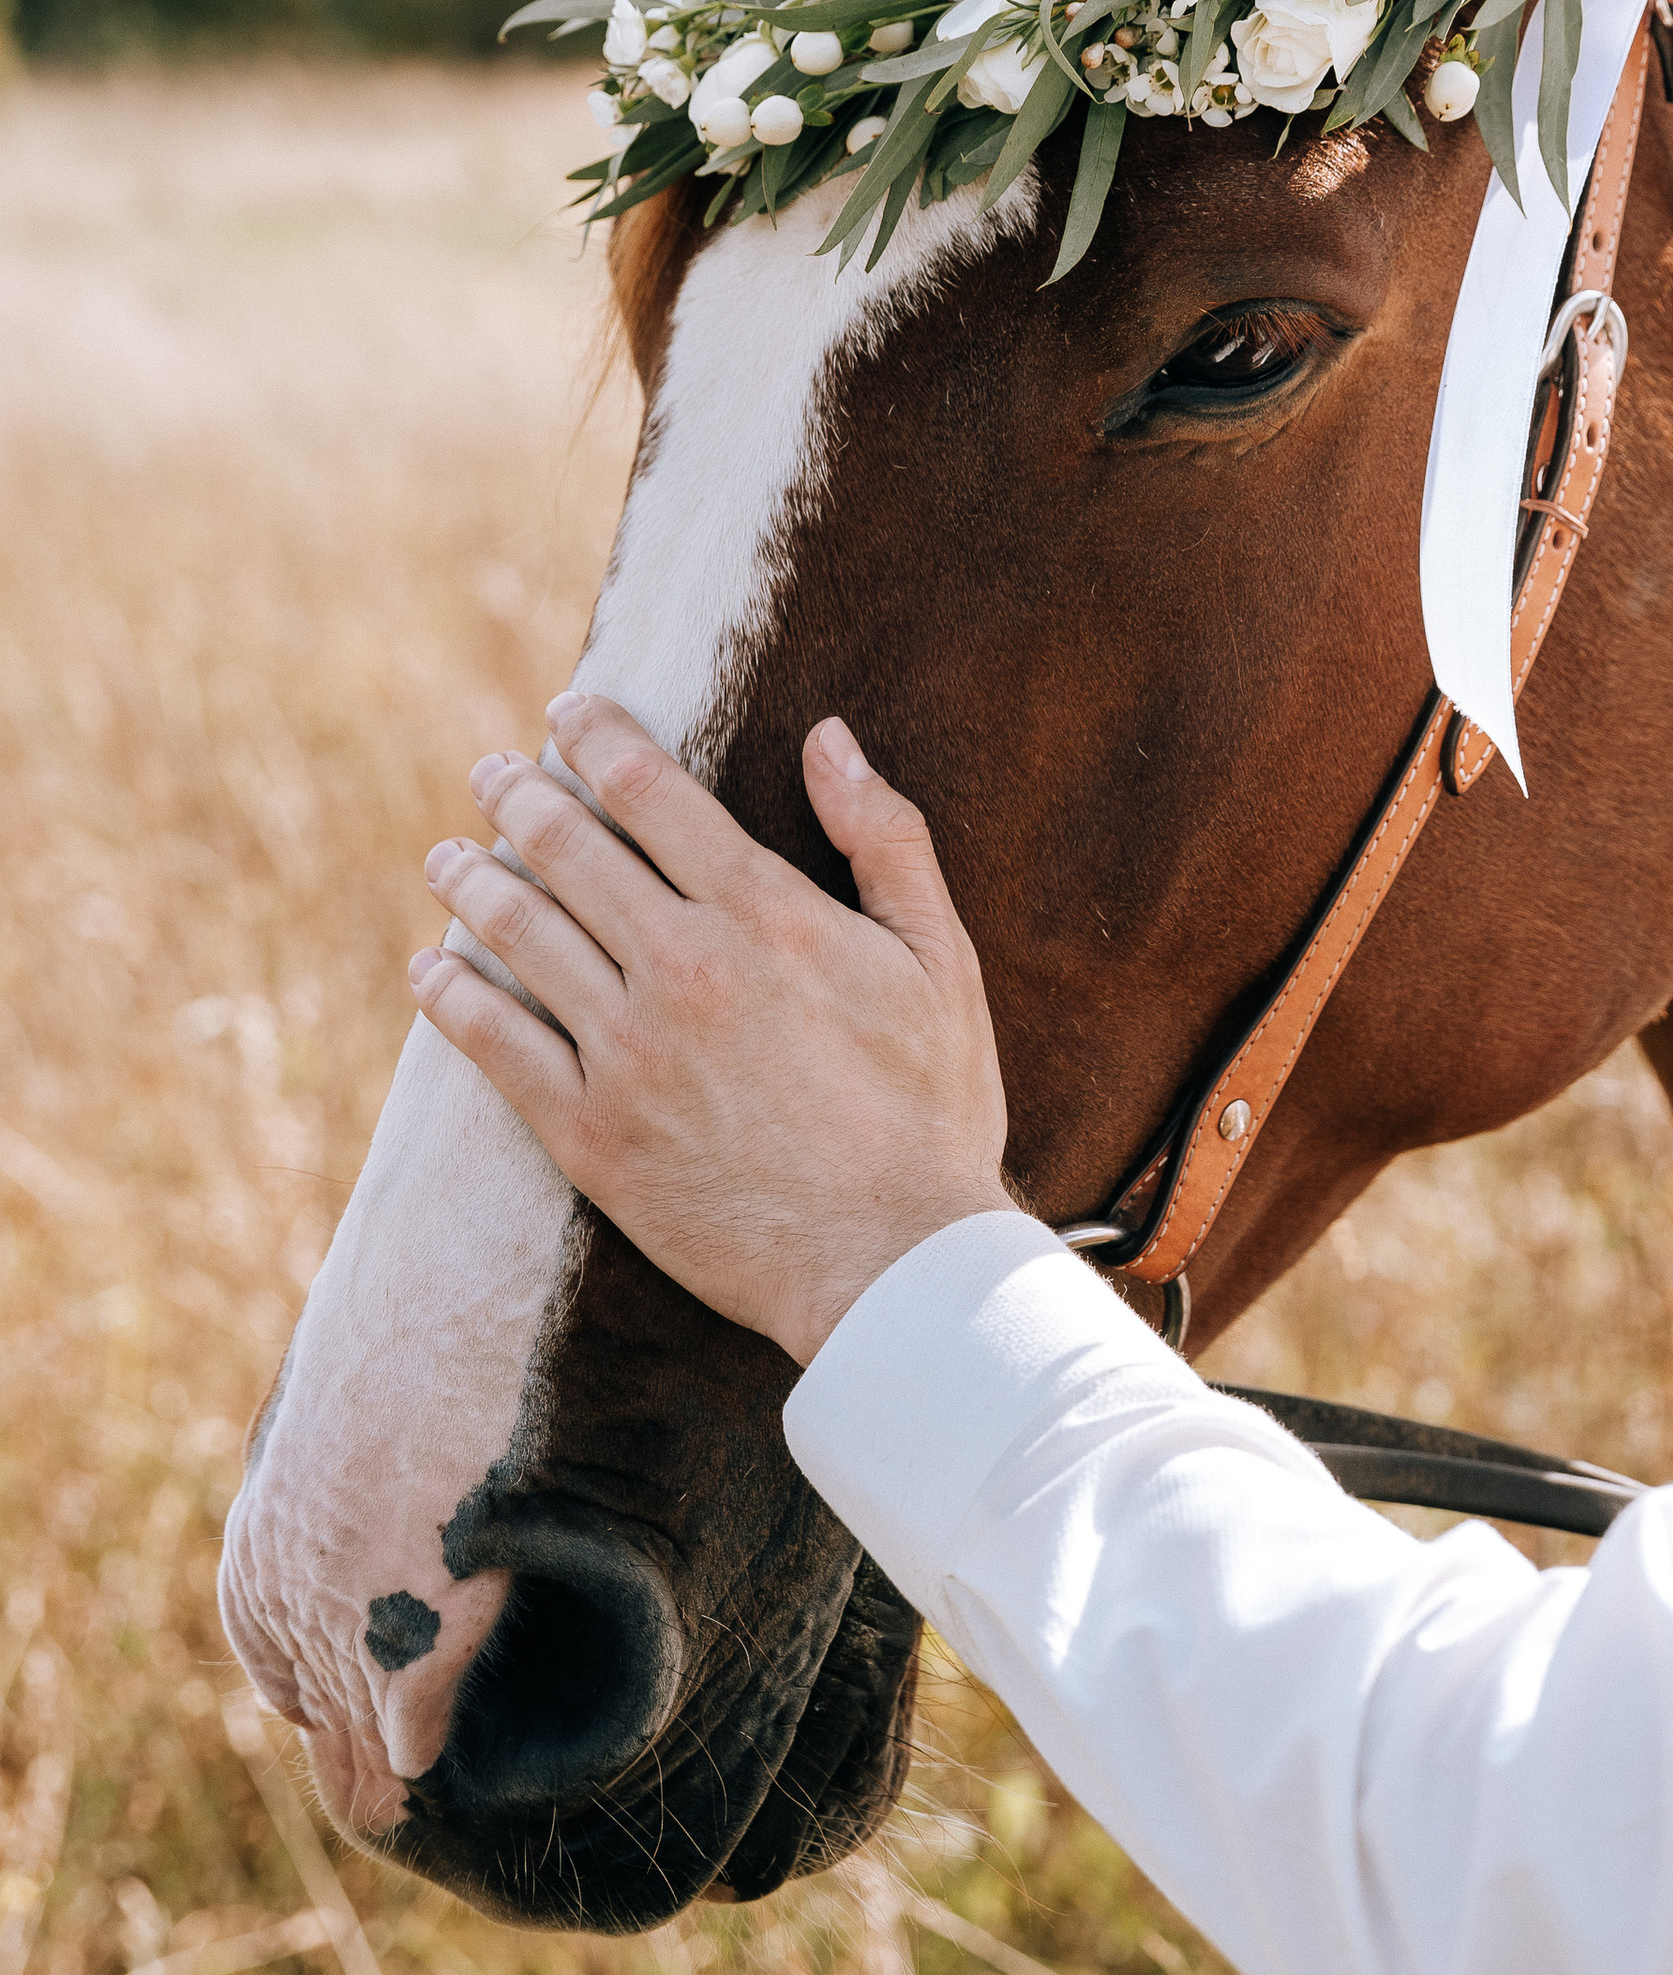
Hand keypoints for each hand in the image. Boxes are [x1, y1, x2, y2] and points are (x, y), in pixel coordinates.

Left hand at [408, 695, 1013, 1363]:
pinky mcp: (589, 1130)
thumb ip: (886, 838)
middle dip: (519, 794)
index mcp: (764, 912)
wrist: (892, 1262)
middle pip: (567, 845)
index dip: (596, 736)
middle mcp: (682, 965)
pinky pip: (494, 1041)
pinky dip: (450, 993)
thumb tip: (828, 737)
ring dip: (470, 878)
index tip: (566, 713)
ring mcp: (626, 1049)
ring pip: (518, 931)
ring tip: (446, 856)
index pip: (650, 789)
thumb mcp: (939, 959)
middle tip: (494, 774)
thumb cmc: (931, 1112)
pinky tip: (430, 968)